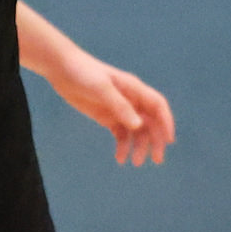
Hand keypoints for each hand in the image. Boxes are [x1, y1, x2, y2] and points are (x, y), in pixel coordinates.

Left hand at [43, 49, 176, 167]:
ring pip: (137, 131)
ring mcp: (120, 109)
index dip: (166, 122)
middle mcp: (131, 100)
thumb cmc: (84, 72)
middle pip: (150, 122)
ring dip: (139, 147)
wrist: (62, 69)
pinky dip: (123, 146)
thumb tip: (138, 125)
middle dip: (155, 140)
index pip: (158, 106)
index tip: (168, 141)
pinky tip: (120, 158)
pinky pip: (121, 134)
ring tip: (135, 163)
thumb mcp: (102, 88)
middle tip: (156, 160)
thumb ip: (120, 106)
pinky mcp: (108, 117)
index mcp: (134, 89)